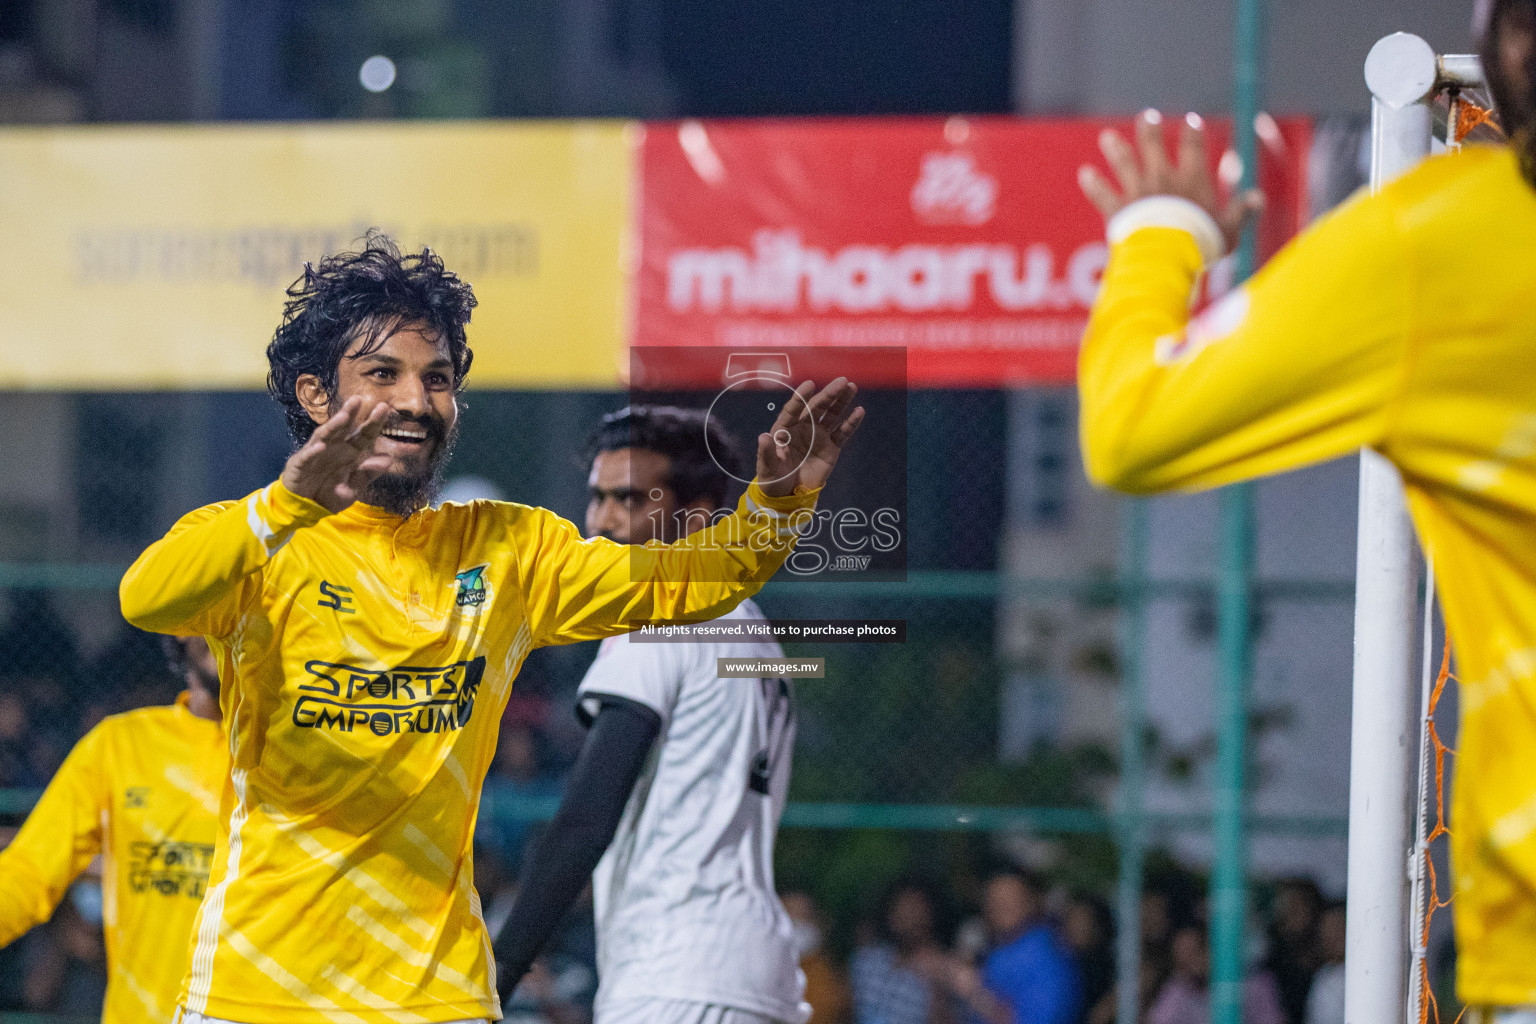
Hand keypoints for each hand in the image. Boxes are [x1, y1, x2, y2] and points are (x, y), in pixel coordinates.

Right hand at [280, 396, 392, 512]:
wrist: (306, 508)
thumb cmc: (330, 494)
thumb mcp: (354, 487)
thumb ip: (368, 474)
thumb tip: (388, 459)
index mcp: (350, 453)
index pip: (364, 435)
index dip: (373, 422)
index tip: (384, 408)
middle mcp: (333, 448)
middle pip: (343, 428)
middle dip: (350, 413)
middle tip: (358, 399)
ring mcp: (315, 454)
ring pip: (324, 436)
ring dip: (333, 426)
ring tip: (344, 416)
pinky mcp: (299, 465)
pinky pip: (307, 457)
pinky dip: (313, 452)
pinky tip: (321, 446)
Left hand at [755, 377, 864, 497]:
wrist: (789, 496)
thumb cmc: (774, 479)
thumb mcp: (767, 468)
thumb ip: (767, 453)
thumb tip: (763, 436)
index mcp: (785, 429)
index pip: (793, 409)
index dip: (801, 397)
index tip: (810, 384)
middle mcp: (803, 428)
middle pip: (816, 408)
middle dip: (828, 394)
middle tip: (842, 381)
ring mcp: (819, 436)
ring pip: (831, 415)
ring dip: (841, 401)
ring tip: (851, 386)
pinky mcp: (831, 448)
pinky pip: (843, 433)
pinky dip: (851, 423)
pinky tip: (859, 411)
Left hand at [1077, 110, 1264, 255]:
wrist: (1166, 256)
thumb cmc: (1201, 244)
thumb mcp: (1228, 230)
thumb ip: (1241, 212)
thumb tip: (1257, 198)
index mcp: (1191, 179)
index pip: (1193, 147)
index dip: (1193, 132)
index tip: (1191, 121)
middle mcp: (1162, 178)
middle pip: (1154, 145)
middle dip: (1150, 129)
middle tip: (1146, 116)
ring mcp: (1137, 191)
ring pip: (1124, 162)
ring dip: (1115, 148)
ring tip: (1107, 137)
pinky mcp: (1117, 208)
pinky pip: (1102, 193)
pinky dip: (1093, 183)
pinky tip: (1085, 173)